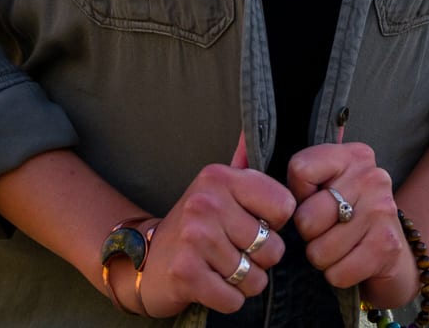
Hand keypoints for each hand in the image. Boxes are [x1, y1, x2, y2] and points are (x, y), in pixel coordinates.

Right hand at [136, 133, 294, 316]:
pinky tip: (212, 284)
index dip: (276, 223)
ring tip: (222, 268)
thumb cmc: (194, 224)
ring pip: (255, 277)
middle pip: (272, 247)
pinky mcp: (186, 274)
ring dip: (244, 282)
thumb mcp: (216, 187)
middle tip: (235, 251)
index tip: (254, 223)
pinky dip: (229, 299)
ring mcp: (194, 238)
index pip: (284, 206)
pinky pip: (234, 299)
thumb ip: (242, 162)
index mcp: (220, 177)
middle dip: (260, 259)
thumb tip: (253, 129)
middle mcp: (206, 203)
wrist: (144, 259)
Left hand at [287, 141, 418, 310]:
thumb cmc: (348, 217)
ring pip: (318, 251)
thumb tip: (275, 201)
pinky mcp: (387, 246)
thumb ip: (304, 181)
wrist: (391, 253)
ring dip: (323, 258)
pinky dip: (337, 276)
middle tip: (327, 231)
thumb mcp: (328, 187)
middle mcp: (371, 177)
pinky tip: (351, 263)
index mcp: (353, 155)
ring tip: (340, 248)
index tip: (312, 201)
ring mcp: (381, 210)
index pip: (300, 168)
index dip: (297, 195)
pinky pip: (337, 273)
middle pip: (305, 217)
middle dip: (309, 234)